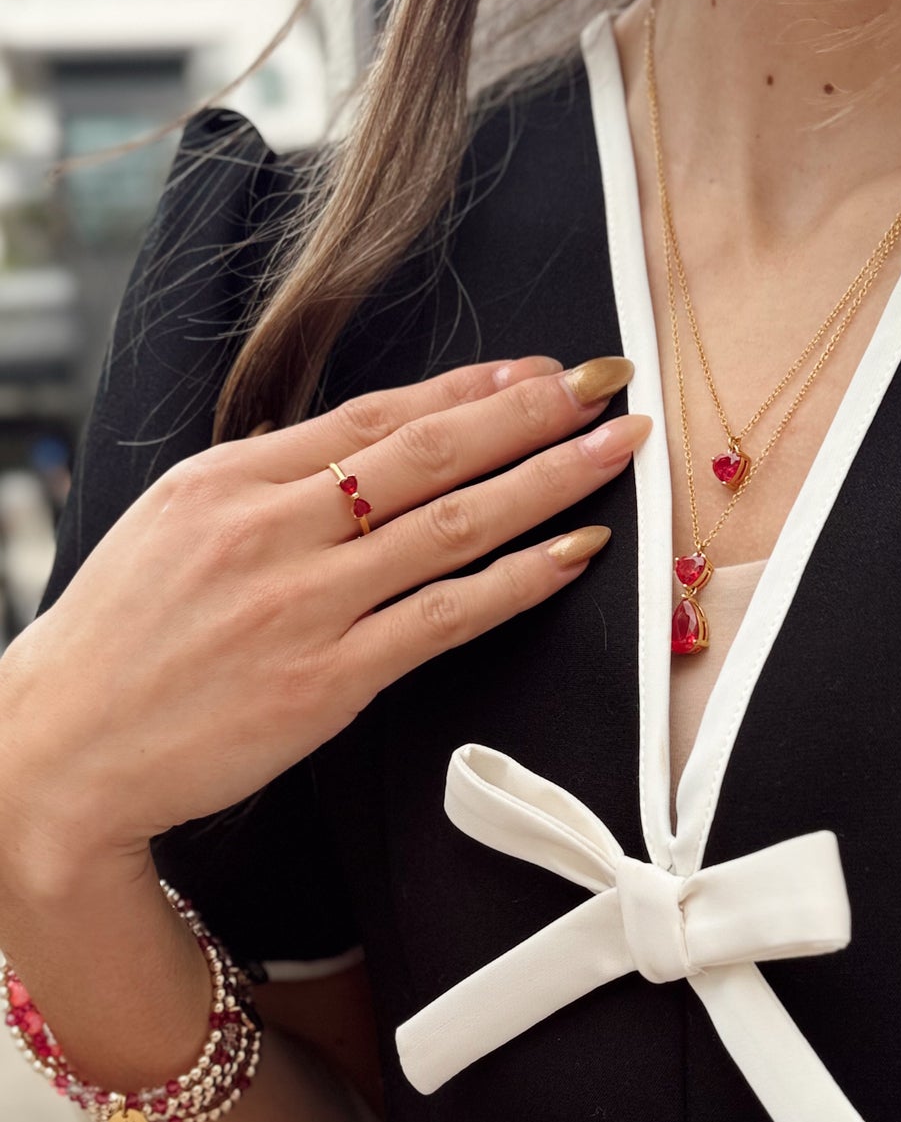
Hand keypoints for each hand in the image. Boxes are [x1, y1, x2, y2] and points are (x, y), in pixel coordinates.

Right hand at [0, 355, 647, 871]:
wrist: (64, 749)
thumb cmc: (117, 645)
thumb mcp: (170, 530)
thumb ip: (259, 490)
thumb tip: (341, 458)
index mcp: (228, 480)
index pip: (373, 416)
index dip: (466, 389)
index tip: (533, 372)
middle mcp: (271, 528)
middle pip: (427, 452)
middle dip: (528, 412)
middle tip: (602, 386)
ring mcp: (304, 604)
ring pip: (453, 523)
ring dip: (547, 480)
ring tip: (615, 452)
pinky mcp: (330, 679)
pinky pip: (446, 616)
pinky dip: (519, 580)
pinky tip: (572, 553)